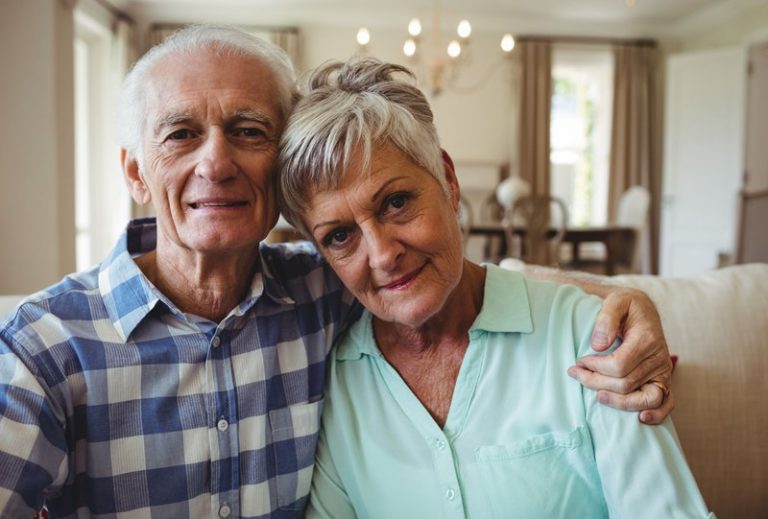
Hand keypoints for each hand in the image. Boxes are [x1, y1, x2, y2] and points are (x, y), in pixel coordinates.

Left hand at [567, 287, 674, 423]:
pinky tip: (641, 419)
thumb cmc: (627, 305)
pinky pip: (666, 403)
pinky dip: (657, 414)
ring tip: (597, 396)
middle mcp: (658, 358)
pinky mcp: (664, 380)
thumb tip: (598, 345)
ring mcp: (663, 371)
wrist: (643, 308)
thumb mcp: (616, 301)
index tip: (579, 361)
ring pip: (644, 398)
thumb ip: (607, 318)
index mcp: (647, 339)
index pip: (619, 365)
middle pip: (626, 383)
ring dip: (618, 402)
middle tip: (576, 374)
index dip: (595, 367)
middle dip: (596, 381)